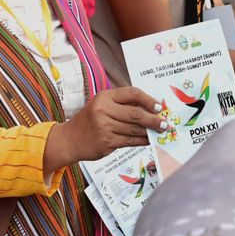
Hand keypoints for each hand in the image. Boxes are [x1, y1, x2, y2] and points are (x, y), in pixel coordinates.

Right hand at [46, 86, 165, 166]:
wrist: (69, 140)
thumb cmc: (89, 121)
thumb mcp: (101, 105)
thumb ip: (122, 105)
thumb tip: (149, 108)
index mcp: (105, 97)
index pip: (132, 93)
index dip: (148, 99)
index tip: (159, 106)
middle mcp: (104, 110)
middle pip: (135, 113)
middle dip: (153, 119)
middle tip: (165, 123)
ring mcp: (104, 127)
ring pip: (134, 129)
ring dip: (149, 131)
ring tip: (160, 131)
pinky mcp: (106, 142)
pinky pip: (130, 141)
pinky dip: (141, 141)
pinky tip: (148, 140)